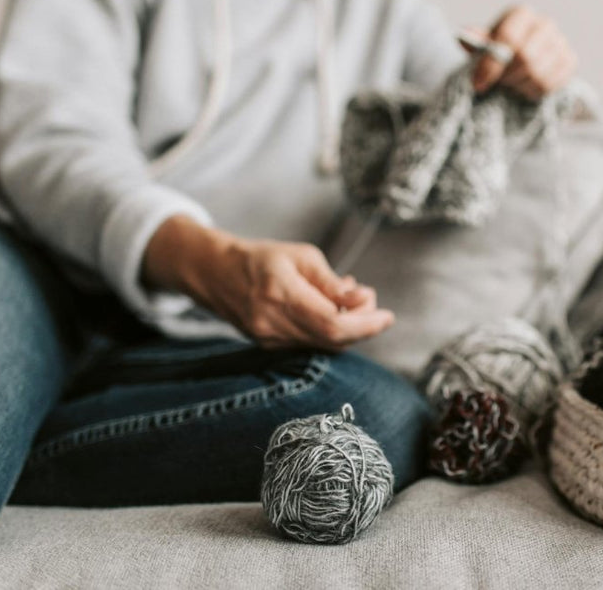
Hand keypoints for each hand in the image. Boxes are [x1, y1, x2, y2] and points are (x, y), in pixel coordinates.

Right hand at [142, 216, 393, 350]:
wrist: (215, 273)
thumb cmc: (262, 257)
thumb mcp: (302, 256)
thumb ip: (332, 283)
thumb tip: (364, 299)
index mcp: (281, 294)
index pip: (334, 324)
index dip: (367, 325)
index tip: (388, 316)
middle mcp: (273, 323)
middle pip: (333, 339)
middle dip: (362, 324)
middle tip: (368, 298)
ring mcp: (269, 339)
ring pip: (324, 344)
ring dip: (346, 326)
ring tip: (347, 296)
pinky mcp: (269, 346)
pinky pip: (310, 343)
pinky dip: (328, 329)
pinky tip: (328, 307)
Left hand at [464, 5, 576, 100]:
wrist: (521, 60)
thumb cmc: (498, 51)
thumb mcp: (483, 46)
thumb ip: (475, 42)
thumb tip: (464, 36)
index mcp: (521, 14)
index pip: (508, 38)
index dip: (491, 64)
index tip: (478, 84)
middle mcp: (544, 23)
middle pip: (525, 57)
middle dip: (507, 77)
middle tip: (498, 84)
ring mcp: (561, 42)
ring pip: (538, 74)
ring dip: (519, 86)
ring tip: (511, 86)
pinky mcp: (570, 61)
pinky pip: (552, 84)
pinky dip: (534, 92)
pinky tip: (525, 88)